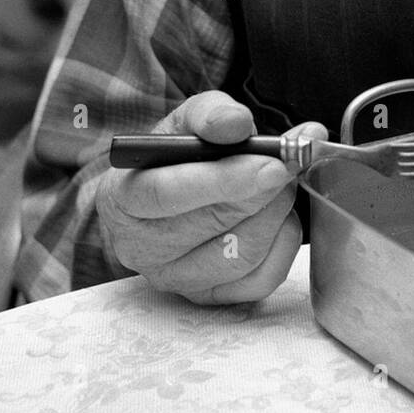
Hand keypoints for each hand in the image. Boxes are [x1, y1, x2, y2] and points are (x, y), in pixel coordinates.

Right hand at [96, 91, 318, 304]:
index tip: (271, 164)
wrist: (162, 200)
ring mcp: (175, 279)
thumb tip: (235, 123)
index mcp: (123, 198)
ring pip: (241, 255)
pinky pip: (261, 279)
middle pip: (212, 224)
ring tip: (282, 184)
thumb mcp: (182, 123)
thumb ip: (208, 114)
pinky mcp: (209, 298)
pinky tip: (280, 217)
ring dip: (275, 214)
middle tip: (290, 163)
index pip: (167, 194)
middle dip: (263, 191)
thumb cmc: (173, 160)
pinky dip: (283, 243)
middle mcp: (142, 248)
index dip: (223, 179)